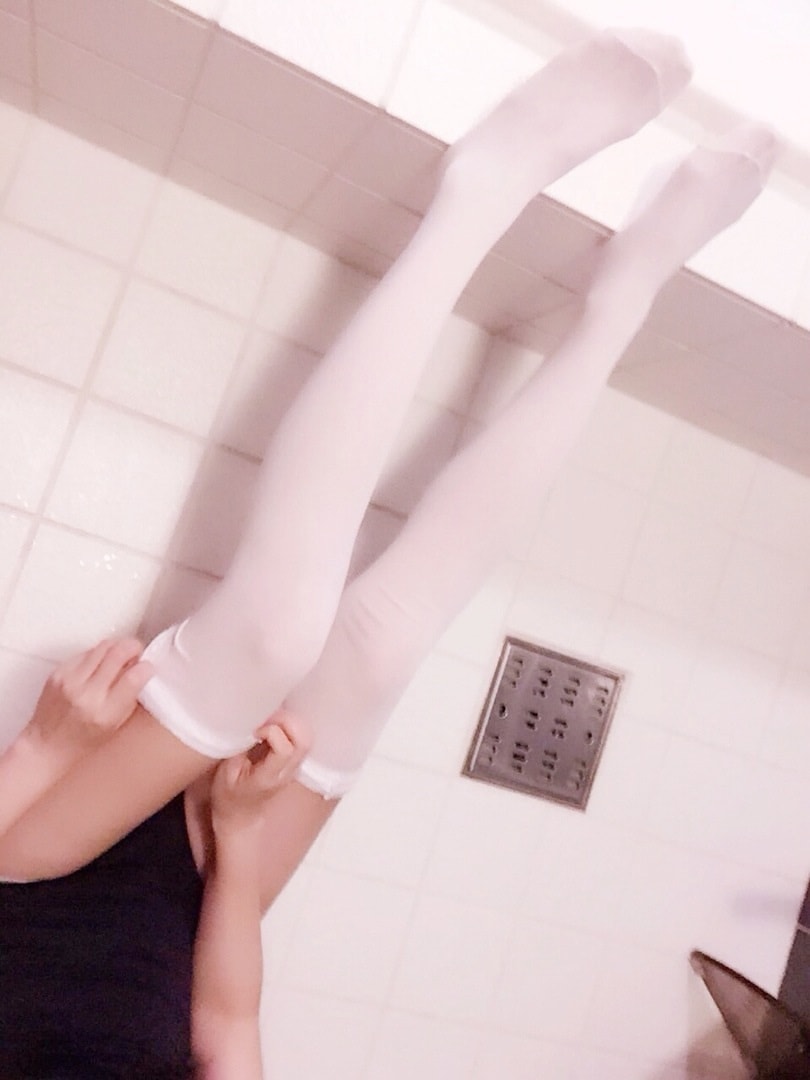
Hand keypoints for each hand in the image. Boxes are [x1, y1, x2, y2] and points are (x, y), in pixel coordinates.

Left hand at [26, 638, 153, 752]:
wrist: (46, 746)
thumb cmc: (81, 743)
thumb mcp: (115, 726)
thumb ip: (130, 699)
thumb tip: (142, 672)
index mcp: (105, 713)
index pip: (133, 678)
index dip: (146, 667)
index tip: (148, 667)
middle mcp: (87, 695)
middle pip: (118, 653)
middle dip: (133, 647)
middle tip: (137, 652)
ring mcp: (70, 681)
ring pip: (103, 647)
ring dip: (117, 646)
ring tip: (121, 654)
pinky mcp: (58, 673)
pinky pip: (85, 652)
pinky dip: (97, 654)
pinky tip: (99, 663)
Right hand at [210, 710, 310, 832]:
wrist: (240, 817)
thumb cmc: (228, 796)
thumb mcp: (225, 772)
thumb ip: (239, 747)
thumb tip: (248, 722)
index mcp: (269, 777)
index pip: (285, 749)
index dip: (270, 731)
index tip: (254, 732)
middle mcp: (287, 772)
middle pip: (303, 740)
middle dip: (285, 720)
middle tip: (265, 719)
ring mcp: (293, 768)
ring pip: (306, 737)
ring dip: (289, 721)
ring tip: (268, 721)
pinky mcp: (293, 762)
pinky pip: (301, 738)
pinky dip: (289, 726)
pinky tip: (272, 726)